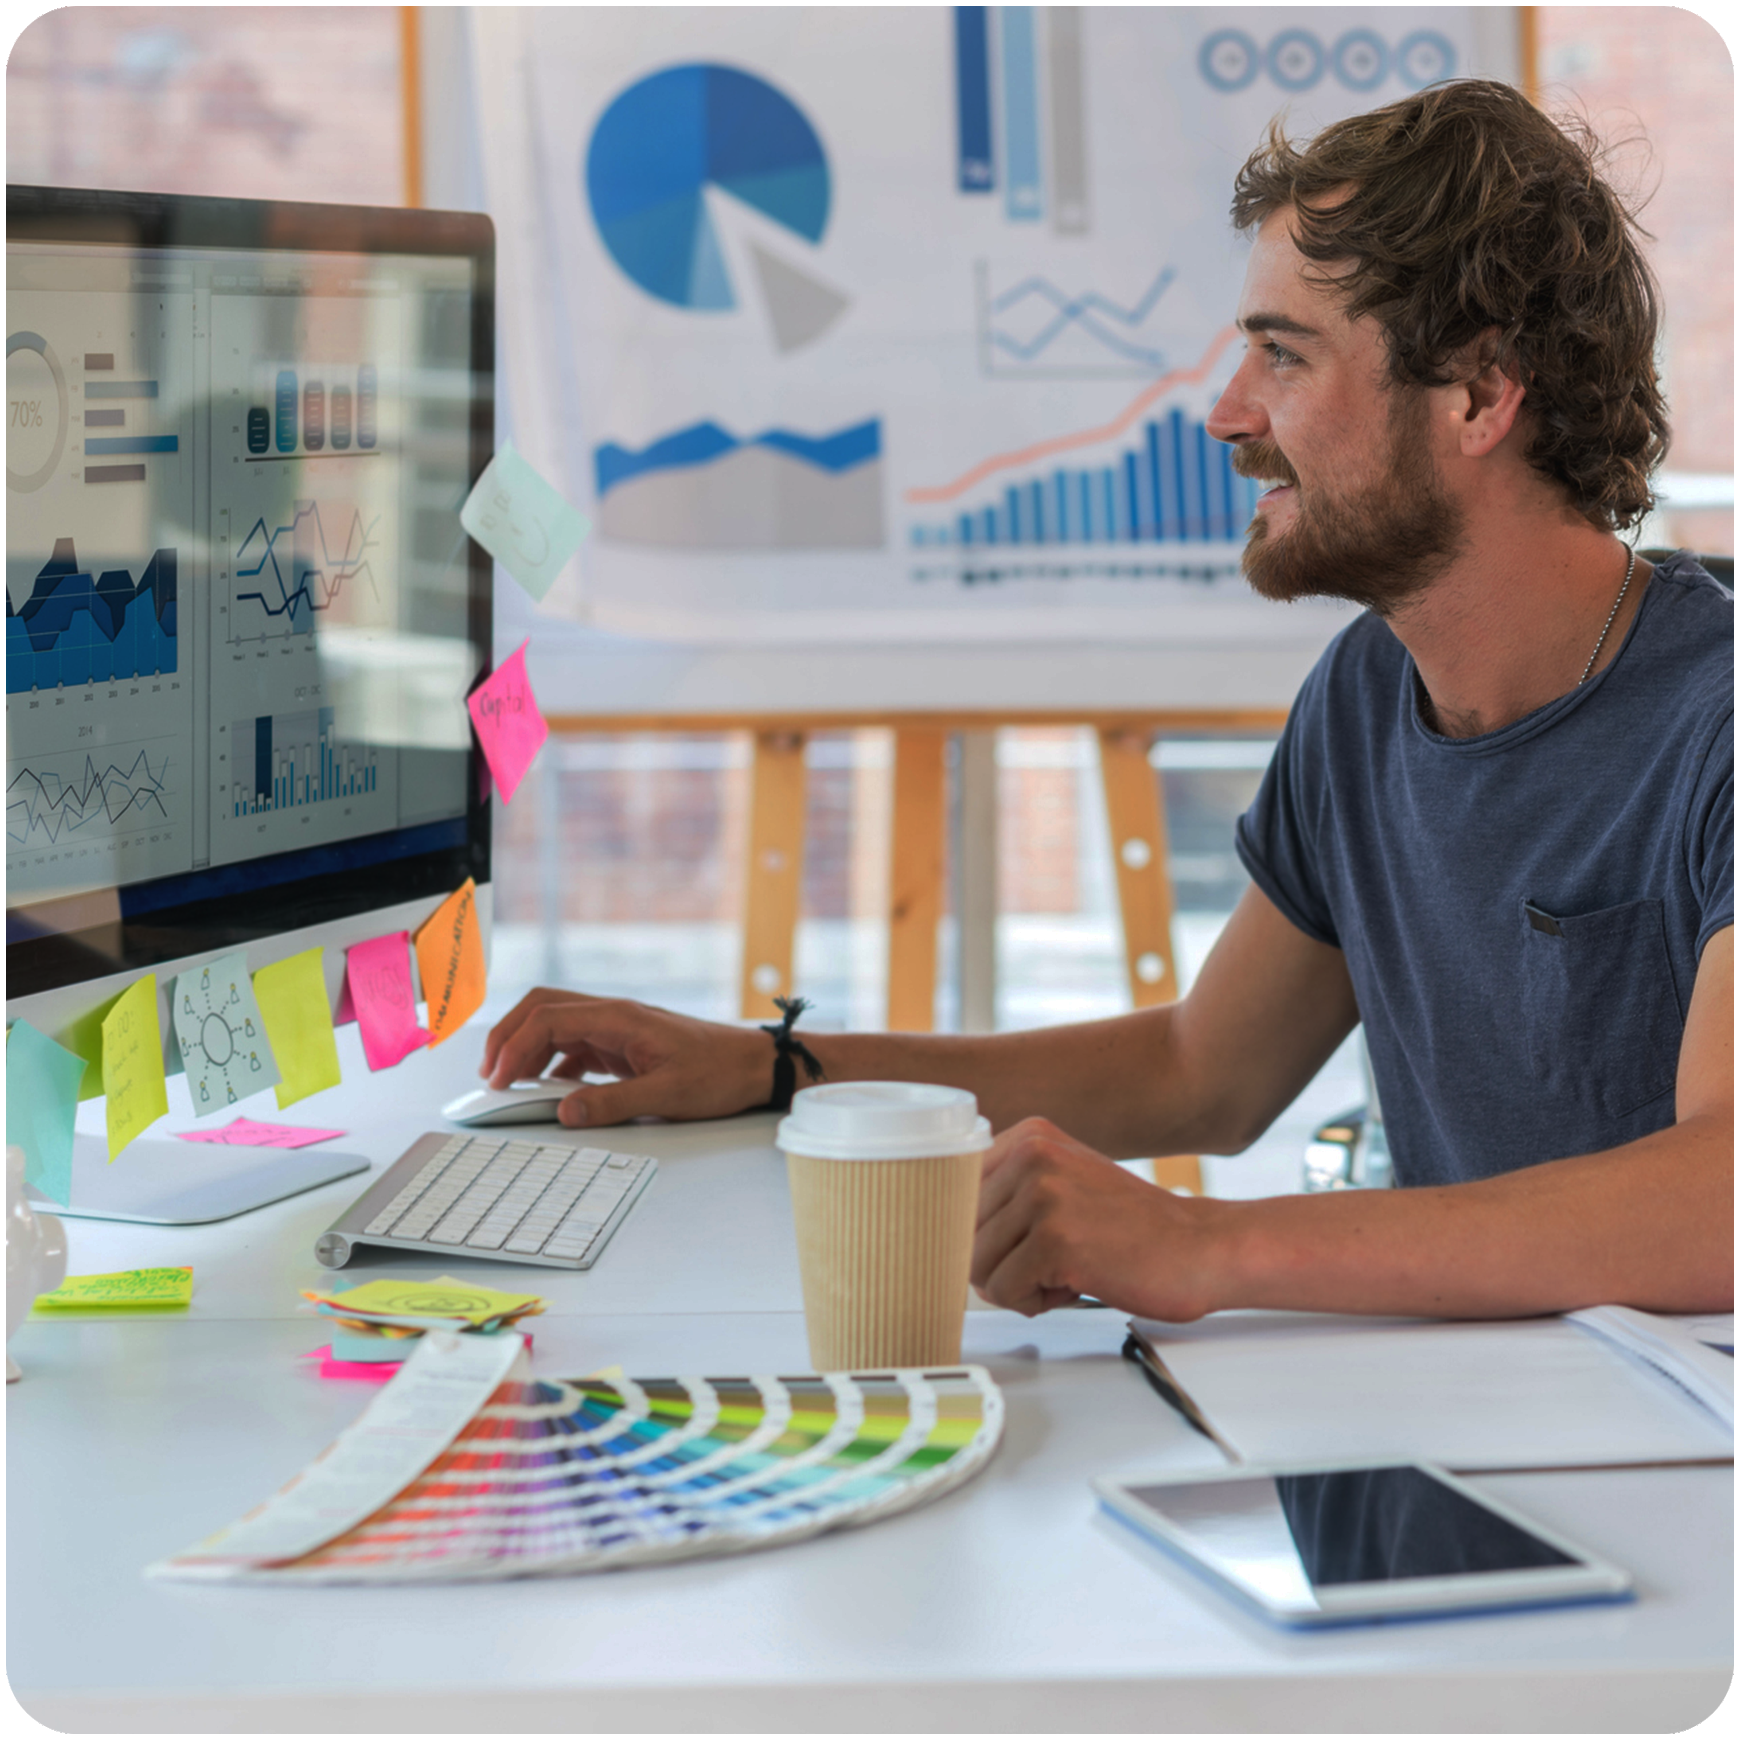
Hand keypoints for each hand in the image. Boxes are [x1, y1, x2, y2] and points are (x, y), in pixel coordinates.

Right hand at [479, 987, 771, 1127]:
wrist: (755, 1065)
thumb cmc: (720, 1073)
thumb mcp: (668, 1096)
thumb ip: (614, 1103)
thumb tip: (565, 1112)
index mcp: (620, 1017)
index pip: (548, 1018)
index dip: (514, 1046)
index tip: (499, 1081)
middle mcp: (614, 1014)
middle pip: (543, 1008)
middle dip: (508, 1036)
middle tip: (489, 1075)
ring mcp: (618, 1028)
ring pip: (556, 1025)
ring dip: (527, 1048)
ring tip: (508, 1083)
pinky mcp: (624, 1045)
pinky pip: (576, 1046)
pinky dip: (553, 1063)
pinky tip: (548, 1090)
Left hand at [971, 1117, 1229, 1321]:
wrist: (1200, 1248)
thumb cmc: (1133, 1229)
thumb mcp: (1064, 1181)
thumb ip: (1008, 1190)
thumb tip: (940, 1225)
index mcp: (1029, 1136)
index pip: (953, 1192)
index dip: (976, 1231)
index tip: (1006, 1244)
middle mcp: (1031, 1155)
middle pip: (960, 1233)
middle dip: (1000, 1262)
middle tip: (1050, 1261)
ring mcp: (1043, 1195)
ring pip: (976, 1266)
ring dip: (1017, 1285)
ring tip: (1065, 1270)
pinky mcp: (1055, 1241)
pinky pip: (1003, 1292)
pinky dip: (1035, 1303)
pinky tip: (1075, 1283)